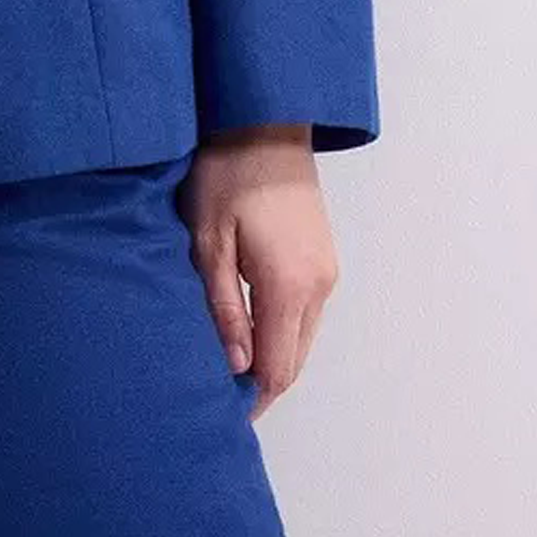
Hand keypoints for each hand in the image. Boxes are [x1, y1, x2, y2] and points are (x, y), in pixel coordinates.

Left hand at [177, 124, 338, 420]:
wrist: (265, 120)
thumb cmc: (227, 173)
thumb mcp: (209, 239)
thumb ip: (222, 306)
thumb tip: (234, 367)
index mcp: (289, 286)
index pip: (277, 369)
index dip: (252, 399)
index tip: (222, 416)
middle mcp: (319, 285)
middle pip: (294, 360)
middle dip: (262, 384)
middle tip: (220, 399)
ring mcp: (327, 270)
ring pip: (302, 337)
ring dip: (273, 356)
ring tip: (229, 368)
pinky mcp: (324, 255)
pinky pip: (307, 312)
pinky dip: (282, 330)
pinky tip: (250, 328)